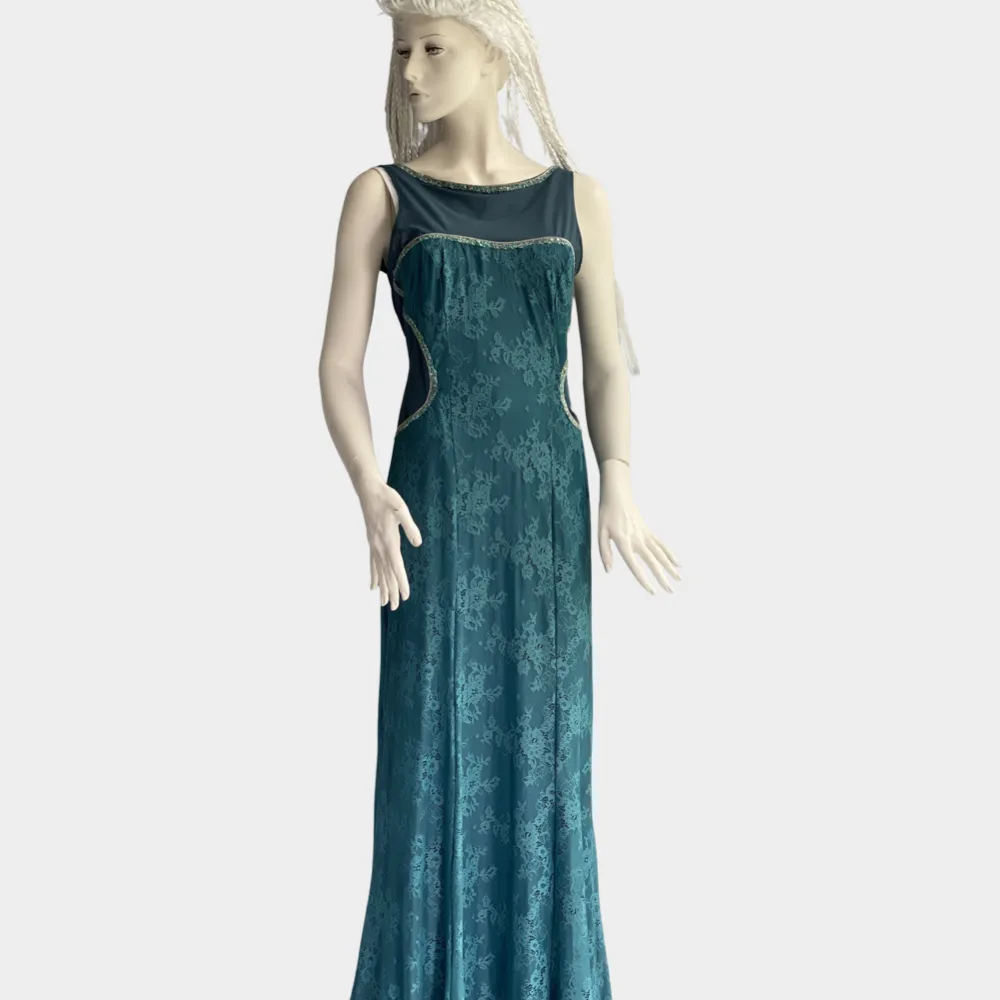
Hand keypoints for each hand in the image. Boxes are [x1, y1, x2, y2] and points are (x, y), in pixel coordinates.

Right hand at [357, 474, 421, 609]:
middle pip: (387, 574)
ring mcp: (374, 546)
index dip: (401, 582)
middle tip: (396, 607)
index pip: (396, 567)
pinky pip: (372, 564)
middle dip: (392, 591)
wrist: (369, 491)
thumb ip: (410, 527)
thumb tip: (418, 543)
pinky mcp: (371, 543)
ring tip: (384, 604)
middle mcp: (379, 547)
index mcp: (389, 541)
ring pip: (379, 572)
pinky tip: (373, 586)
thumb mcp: (402, 510)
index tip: (405, 596)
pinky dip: (374, 576)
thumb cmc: (387, 499)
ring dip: (383, 588)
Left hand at [597, 461, 680, 593]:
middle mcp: (637, 540)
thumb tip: (609, 570)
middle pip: (653, 563)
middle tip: (670, 591)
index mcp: (624, 542)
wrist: (618, 494)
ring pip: (661, 554)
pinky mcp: (648, 531)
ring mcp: (645, 535)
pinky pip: (661, 544)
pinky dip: (670, 554)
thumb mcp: (600, 532)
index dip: (644, 580)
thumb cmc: (606, 513)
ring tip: (679, 580)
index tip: (653, 591)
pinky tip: (677, 563)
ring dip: (670, 568)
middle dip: (663, 578)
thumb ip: (605, 552)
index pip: (636, 566)